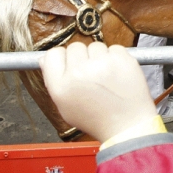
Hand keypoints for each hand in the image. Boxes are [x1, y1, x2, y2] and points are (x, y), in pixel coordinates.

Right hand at [39, 42, 156, 143]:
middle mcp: (78, 73)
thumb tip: (45, 59)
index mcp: (61, 86)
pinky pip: (114, 48)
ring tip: (106, 77)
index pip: (53, 54)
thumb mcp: (65, 107)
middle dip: (83, 58)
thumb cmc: (97, 119)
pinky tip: (118, 74)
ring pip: (95, 46)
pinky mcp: (121, 59)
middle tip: (92, 75)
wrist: (127, 126)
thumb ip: (53, 81)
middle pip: (75, 47)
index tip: (70, 63)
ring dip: (100, 57)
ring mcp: (101, 64)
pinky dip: (116, 58)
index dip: (62, 58)